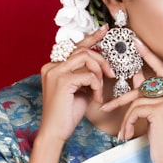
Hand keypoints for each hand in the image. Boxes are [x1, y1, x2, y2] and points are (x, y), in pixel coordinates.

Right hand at [39, 26, 112, 144]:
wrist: (55, 132)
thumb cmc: (68, 114)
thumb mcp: (80, 90)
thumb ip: (86, 76)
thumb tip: (101, 66)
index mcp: (54, 66)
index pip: (75, 47)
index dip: (92, 37)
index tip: (105, 30)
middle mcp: (52, 66)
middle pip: (84, 51)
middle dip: (102, 61)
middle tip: (111, 75)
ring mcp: (55, 72)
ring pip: (86, 58)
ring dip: (99, 73)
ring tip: (100, 89)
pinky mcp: (62, 81)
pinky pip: (88, 76)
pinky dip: (96, 86)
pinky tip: (95, 99)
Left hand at [100, 39, 162, 162]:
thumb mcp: (156, 115)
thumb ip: (149, 96)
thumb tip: (137, 76)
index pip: (161, 68)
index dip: (148, 55)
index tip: (136, 42)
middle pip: (142, 88)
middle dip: (121, 100)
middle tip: (105, 107)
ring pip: (136, 100)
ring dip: (126, 119)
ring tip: (123, 133)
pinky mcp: (161, 109)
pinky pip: (135, 109)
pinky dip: (128, 123)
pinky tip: (128, 135)